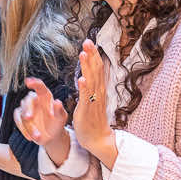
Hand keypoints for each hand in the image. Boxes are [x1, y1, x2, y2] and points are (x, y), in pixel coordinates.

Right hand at [13, 77, 69, 163]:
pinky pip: (18, 121)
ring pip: (22, 113)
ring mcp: (26, 109)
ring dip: (28, 125)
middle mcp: (34, 101)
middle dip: (27, 108)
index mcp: (45, 96)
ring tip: (37, 136)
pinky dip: (23, 129)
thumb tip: (57, 102)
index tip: (28, 82)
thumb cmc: (58, 123)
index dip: (34, 83)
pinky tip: (30, 137)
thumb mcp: (62, 117)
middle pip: (27, 100)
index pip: (39, 87)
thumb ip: (60, 110)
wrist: (52, 136)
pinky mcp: (20, 118)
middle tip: (29, 117)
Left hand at [73, 40, 117, 164]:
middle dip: (91, 56)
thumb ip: (90, 86)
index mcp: (98, 89)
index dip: (93, 55)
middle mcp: (98, 93)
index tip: (89, 42)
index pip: (97, 69)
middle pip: (96, 71)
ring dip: (87, 67)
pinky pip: (86, 98)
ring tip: (83, 54)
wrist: (97, 138)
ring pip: (91, 81)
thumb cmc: (92, 119)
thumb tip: (88, 73)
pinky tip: (81, 79)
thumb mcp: (91, 98)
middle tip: (87, 41)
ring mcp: (93, 101)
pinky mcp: (87, 111)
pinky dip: (84, 88)